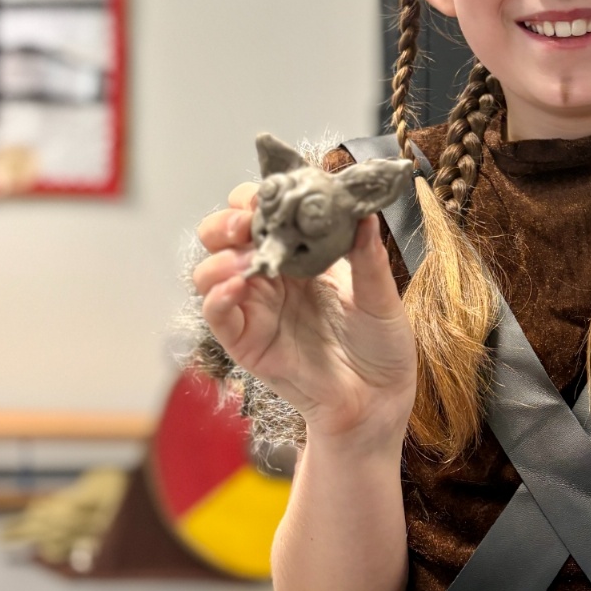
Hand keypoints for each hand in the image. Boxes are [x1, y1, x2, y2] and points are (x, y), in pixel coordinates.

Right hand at [193, 182, 416, 442]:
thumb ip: (368, 257)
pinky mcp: (245, 340)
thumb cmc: (380, 346)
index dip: (260, 197)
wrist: (376, 400)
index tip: (273, 190)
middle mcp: (271, 276)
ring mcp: (254, 307)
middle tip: (249, 220)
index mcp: (302, 255)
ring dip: (221, 256)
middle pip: (225, 235)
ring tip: (248, 257)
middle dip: (229, 220)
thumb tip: (365, 212)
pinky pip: (217, 313)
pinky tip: (238, 285)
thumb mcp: (380, 296)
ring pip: (210, 270)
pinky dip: (219, 294)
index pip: (265, 213)